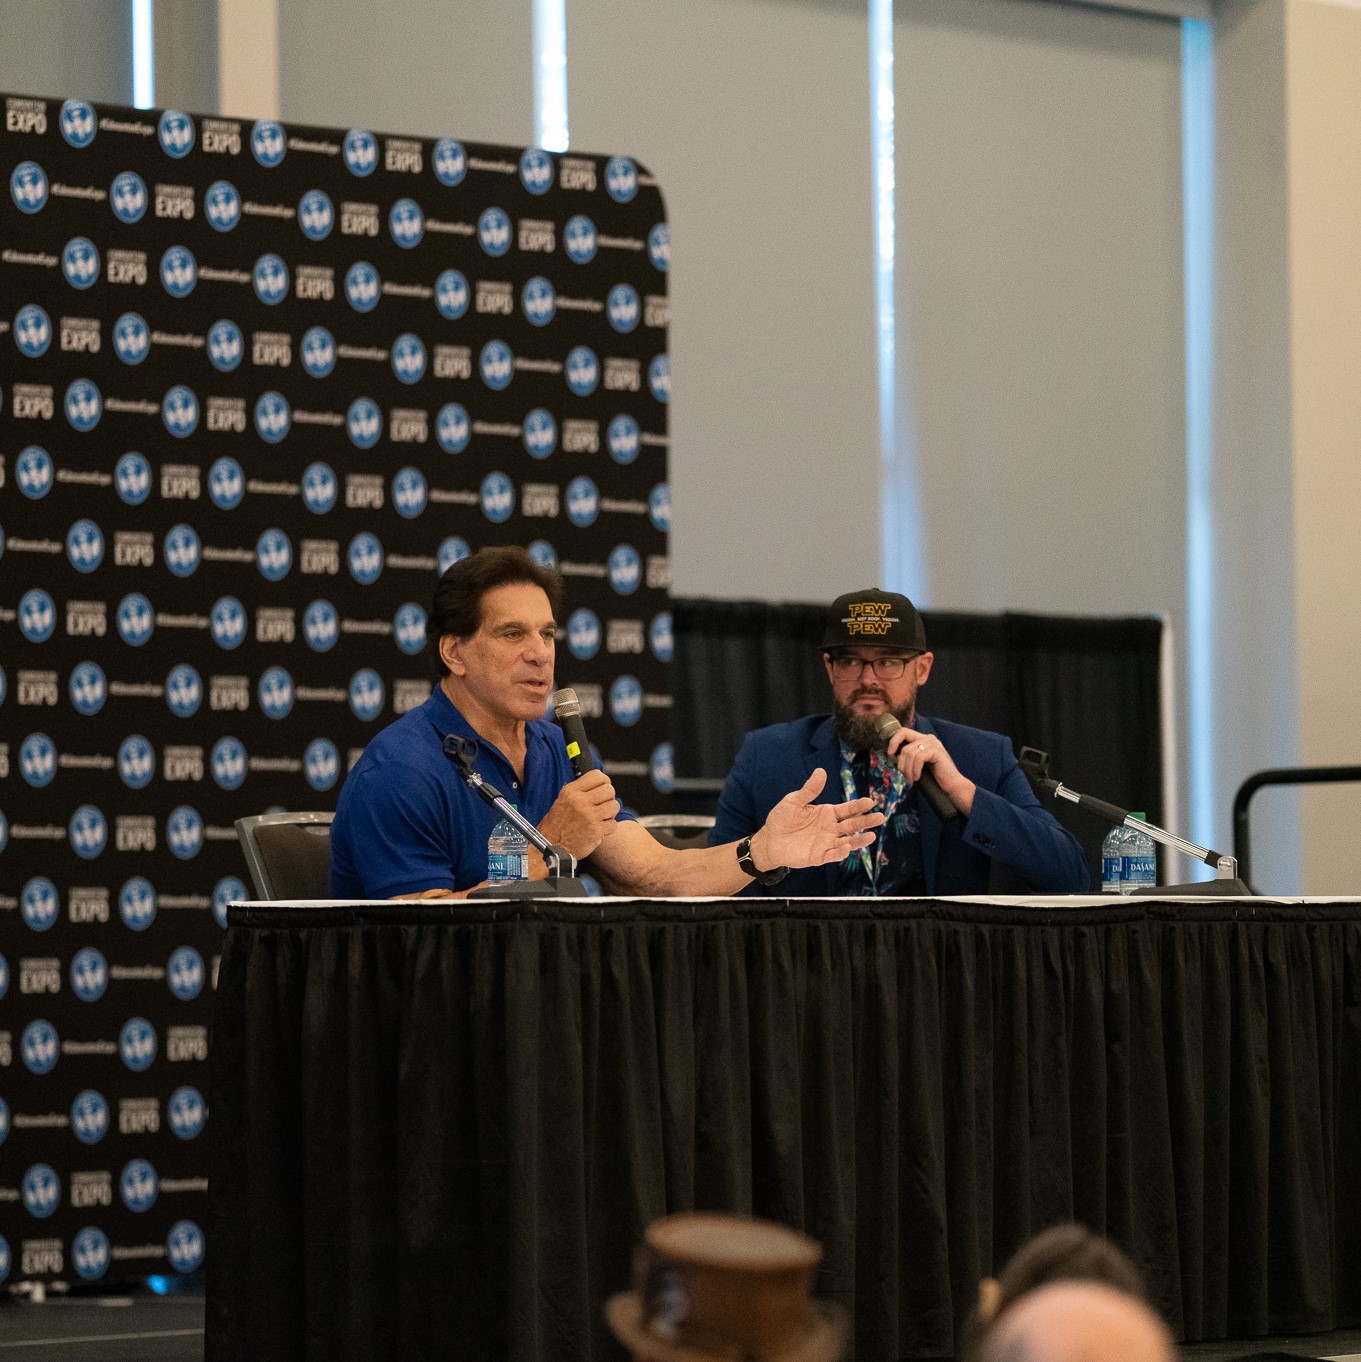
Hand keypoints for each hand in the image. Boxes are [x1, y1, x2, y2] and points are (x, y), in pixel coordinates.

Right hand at [538, 769, 620, 859]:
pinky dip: (608, 828)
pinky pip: (613, 824)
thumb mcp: (563, 800)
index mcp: (571, 791)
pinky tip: (599, 829)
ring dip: (610, 812)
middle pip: (609, 790)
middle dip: (608, 797)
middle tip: (603, 804)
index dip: (604, 781)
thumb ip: (581, 790)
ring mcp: (589, 816)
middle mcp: (580, 801)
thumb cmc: (557, 824)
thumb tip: (602, 784)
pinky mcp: (596, 831)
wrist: (550, 846)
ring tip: (601, 817)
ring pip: (614, 806)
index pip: (597, 775)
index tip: (602, 788)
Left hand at [751, 767, 884, 869]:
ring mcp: (826, 842)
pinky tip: (846, 847)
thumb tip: (821, 771)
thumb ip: (809, 790)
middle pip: (853, 824)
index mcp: (827, 813)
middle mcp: (830, 828)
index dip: (859, 806)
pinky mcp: (819, 856)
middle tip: (880, 817)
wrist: (769, 840)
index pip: (847, 809)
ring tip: (871, 836)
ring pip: (848, 841)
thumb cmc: (782, 818)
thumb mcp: (794, 801)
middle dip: (866, 821)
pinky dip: (841, 852)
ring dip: (859, 840)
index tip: (870, 801)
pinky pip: (833, 855)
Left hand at [886, 727, 974, 814]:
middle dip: (901, 762)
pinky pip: (918, 758)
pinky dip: (915, 769)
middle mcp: (928, 738)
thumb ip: (908, 756)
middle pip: (905, 745)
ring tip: (910, 780)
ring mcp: (933, 743)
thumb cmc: (933, 777)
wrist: (951, 785)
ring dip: (907, 769)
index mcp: (923, 739)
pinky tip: (917, 777)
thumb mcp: (917, 764)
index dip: (893, 741)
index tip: (890, 755)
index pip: (903, 731)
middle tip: (903, 775)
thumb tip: (891, 753)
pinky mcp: (937, 751)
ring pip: (910, 753)